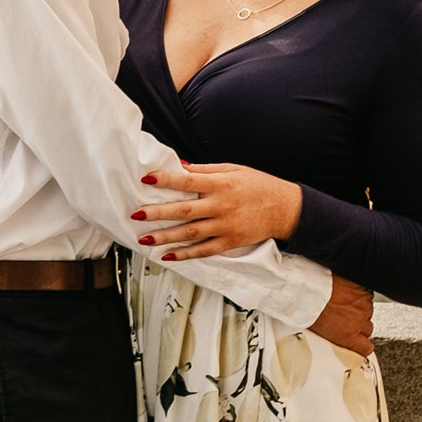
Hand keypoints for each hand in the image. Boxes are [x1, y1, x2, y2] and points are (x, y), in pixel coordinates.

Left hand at [130, 159, 303, 259]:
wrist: (285, 208)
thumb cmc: (258, 184)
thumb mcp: (233, 168)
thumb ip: (206, 169)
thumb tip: (181, 166)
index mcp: (220, 184)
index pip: (187, 180)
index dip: (166, 180)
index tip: (146, 179)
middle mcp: (221, 205)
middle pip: (184, 210)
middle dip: (158, 213)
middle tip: (136, 214)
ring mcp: (225, 226)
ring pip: (190, 233)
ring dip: (165, 237)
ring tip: (144, 239)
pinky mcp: (230, 242)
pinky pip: (204, 250)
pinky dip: (185, 254)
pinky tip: (168, 255)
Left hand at [310, 277, 373, 357]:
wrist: (313, 286)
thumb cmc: (311, 305)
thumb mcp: (319, 330)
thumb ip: (332, 337)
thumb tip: (332, 339)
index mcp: (348, 336)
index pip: (366, 348)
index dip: (363, 345)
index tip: (360, 343)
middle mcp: (358, 322)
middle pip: (367, 329)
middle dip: (358, 325)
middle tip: (346, 318)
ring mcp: (363, 306)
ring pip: (367, 312)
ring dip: (358, 309)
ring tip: (344, 302)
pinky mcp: (364, 291)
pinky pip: (366, 296)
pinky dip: (359, 295)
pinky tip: (347, 292)